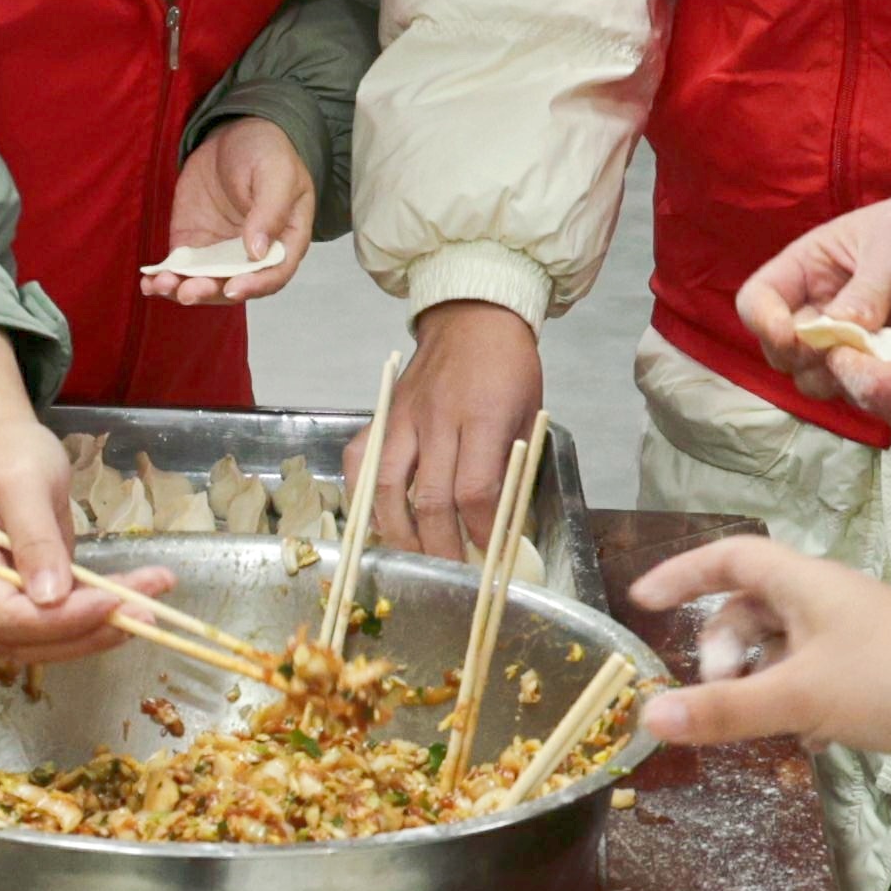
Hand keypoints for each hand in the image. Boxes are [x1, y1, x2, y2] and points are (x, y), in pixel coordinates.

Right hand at [0, 328, 172, 663]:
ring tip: (150, 604)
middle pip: (26, 639)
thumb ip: (34, 538)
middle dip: (89, 630)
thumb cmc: (4, 455)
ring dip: (99, 630)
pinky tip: (135, 598)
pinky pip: (57, 627)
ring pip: (45, 643)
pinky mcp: (18, 605)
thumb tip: (50, 598)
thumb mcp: (22, 483)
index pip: (7, 616)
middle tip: (147, 610)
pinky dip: (95, 619)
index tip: (115, 601)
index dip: (62, 620)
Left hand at [149, 117, 315, 305]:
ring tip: (162, 285)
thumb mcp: (276, 173)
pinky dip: (164, 279)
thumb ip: (270, 211)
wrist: (234, 134)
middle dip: (210, 292)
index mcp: (285, 241)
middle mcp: (253, 255)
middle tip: (188, 292)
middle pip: (234, 285)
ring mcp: (221, 252)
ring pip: (204, 282)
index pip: (273, 274)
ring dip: (182, 289)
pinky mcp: (193, 244)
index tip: (232, 288)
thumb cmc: (267, 151)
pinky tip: (150, 282)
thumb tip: (257, 251)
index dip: (254, 287)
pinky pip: (180, 268)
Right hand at [380, 299, 549, 557]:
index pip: (475, 491)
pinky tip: (375, 523)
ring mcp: (402, 416)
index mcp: (482, 416)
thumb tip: (501, 523)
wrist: (473, 314)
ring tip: (413, 560)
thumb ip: (512, 465)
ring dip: (398, 534)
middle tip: (452, 576)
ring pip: (385, 488)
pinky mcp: (381, 414)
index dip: (481, 532)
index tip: (491, 556)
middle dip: (440, 548)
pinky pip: (361, 462)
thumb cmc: (509, 367)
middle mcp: (436, 418)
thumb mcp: (529, 413)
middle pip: (428, 499)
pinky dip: (363, 498)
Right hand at [627, 537, 890, 783]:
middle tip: (716, 692)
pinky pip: (811, 685)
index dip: (685, 574)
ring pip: (780, 654)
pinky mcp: (872, 682)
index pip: (732, 558)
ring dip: (757, 685)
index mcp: (807, 584)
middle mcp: (826, 605)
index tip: (643, 604)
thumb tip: (648, 717)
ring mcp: (851, 644)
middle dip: (722, 650)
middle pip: (751, 611)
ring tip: (753, 724)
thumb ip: (724, 708)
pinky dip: (793, 708)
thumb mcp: (799, 695)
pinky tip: (802, 741)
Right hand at [736, 169, 890, 391]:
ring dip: (839, 380)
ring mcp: (861, 337)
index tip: (795, 336)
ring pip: (820, 378)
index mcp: (814, 264)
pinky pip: (867, 388)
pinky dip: (876, 391)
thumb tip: (833, 333)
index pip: (760, 301)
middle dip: (803, 361)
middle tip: (845, 354)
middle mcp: (827, 303)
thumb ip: (865, 290)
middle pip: (782, 351)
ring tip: (879, 364)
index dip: (765, 324)